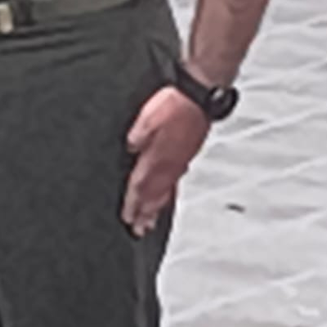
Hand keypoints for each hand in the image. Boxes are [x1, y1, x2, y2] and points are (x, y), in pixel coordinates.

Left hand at [123, 86, 209, 237]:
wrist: (198, 97)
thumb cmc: (174, 103)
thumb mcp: (147, 116)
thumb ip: (137, 135)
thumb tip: (129, 149)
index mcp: (156, 156)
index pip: (140, 186)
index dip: (133, 204)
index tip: (128, 218)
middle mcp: (169, 164)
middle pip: (153, 195)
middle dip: (144, 213)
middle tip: (138, 229)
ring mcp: (179, 161)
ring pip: (165, 191)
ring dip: (156, 209)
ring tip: (150, 222)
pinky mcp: (186, 155)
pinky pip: (175, 182)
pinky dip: (169, 195)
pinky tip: (167, 198)